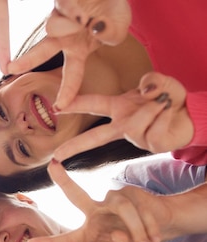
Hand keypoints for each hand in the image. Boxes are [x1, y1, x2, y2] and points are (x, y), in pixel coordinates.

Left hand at [8, 0, 130, 108]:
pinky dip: (73, 9)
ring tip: (84, 18)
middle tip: (10, 67)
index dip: (67, 91)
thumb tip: (96, 29)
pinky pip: (62, 7)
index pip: (72, 74)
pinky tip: (81, 8)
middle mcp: (64, 37)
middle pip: (42, 51)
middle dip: (27, 60)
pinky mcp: (58, 1)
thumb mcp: (118, 26)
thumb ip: (112, 34)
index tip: (58, 107)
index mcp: (78, 50)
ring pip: (53, 26)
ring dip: (69, 25)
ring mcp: (58, 17)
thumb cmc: (112, 11)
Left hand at [26, 161, 173, 241]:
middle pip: (76, 196)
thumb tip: (118, 235)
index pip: (68, 238)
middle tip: (52, 167)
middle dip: (64, 182)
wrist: (160, 225)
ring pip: (122, 209)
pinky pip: (140, 208)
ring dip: (137, 230)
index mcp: (89, 230)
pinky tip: (155, 238)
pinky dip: (149, 227)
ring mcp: (112, 198)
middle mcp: (95, 211)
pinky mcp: (130, 191)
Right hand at [54, 72, 193, 161]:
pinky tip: (168, 115)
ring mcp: (136, 137)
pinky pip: (153, 130)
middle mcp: (122, 124)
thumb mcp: (162, 83)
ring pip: (133, 126)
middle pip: (94, 138)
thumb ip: (153, 81)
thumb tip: (147, 90)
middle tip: (57, 156)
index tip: (55, 107)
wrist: (192, 114)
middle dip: (74, 146)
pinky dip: (164, 116)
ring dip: (151, 109)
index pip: (93, 105)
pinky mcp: (151, 145)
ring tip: (164, 102)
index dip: (74, 104)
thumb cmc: (170, 99)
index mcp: (119, 108)